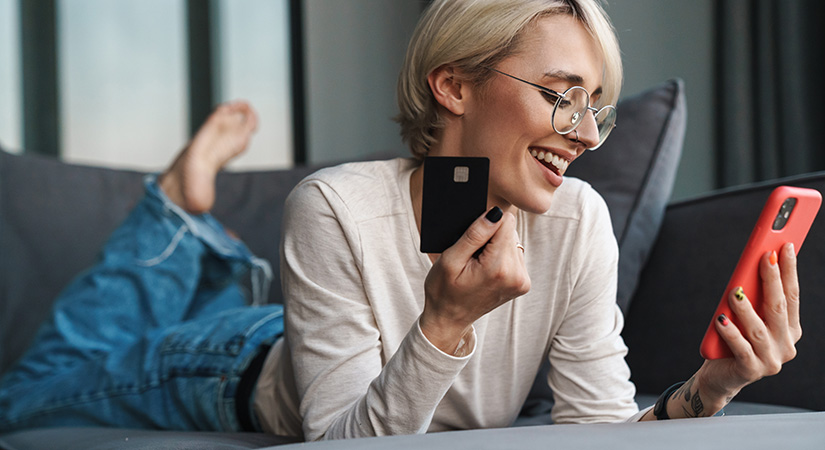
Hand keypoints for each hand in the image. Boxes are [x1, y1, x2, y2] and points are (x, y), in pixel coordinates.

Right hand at [420, 207, 530, 352]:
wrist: (449, 319)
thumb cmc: (444, 290)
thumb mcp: (450, 260)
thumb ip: (474, 235)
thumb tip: (494, 213)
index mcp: (498, 268)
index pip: (505, 222)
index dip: (486, 224)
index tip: (471, 239)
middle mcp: (516, 275)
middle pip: (510, 231)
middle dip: (490, 237)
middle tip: (471, 257)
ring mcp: (522, 281)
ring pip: (512, 242)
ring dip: (495, 247)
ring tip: (477, 265)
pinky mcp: (523, 283)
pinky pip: (514, 255)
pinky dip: (500, 257)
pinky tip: (486, 269)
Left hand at [697, 242, 800, 409]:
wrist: (719, 377)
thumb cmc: (732, 341)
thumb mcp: (746, 317)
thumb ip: (753, 298)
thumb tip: (753, 265)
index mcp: (790, 330)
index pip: (792, 296)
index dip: (789, 271)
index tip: (786, 246)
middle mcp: (786, 345)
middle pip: (778, 307)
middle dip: (773, 279)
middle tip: (765, 256)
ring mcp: (771, 360)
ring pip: (759, 328)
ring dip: (746, 307)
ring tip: (734, 291)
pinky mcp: (751, 371)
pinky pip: (741, 348)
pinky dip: (731, 333)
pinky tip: (721, 319)